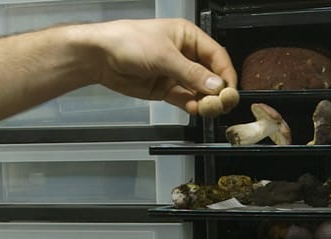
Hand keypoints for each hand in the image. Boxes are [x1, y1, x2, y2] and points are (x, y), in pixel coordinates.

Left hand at [85, 18, 237, 113]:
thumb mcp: (164, 55)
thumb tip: (216, 85)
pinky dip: (192, 106)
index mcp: (189, 37)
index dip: (226, 74)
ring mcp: (176, 73)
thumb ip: (191, 73)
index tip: (230, 91)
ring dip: (205, 101)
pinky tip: (195, 109)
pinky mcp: (166, 89)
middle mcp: (185, 55)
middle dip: (218, 91)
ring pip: (199, 90)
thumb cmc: (128, 41)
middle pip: (211, 76)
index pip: (217, 56)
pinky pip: (185, 99)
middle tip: (221, 104)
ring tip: (207, 109)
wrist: (100, 56)